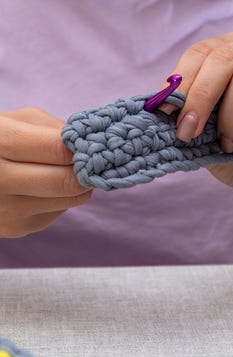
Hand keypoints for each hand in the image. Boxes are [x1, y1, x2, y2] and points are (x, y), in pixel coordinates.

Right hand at [0, 108, 91, 237]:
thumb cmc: (1, 140)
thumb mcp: (20, 120)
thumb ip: (54, 129)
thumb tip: (88, 147)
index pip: (59, 150)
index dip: (81, 148)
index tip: (89, 145)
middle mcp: (0, 180)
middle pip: (69, 182)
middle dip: (86, 171)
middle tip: (90, 162)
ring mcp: (9, 209)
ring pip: (72, 199)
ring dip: (80, 185)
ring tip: (67, 171)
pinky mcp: (18, 226)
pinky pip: (61, 210)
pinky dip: (63, 198)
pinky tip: (45, 188)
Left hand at [162, 32, 232, 210]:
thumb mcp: (204, 136)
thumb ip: (188, 117)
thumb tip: (162, 106)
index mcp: (223, 57)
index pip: (198, 54)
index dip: (179, 82)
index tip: (163, 112)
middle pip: (221, 58)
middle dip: (200, 99)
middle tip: (188, 132)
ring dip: (231, 116)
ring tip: (229, 143)